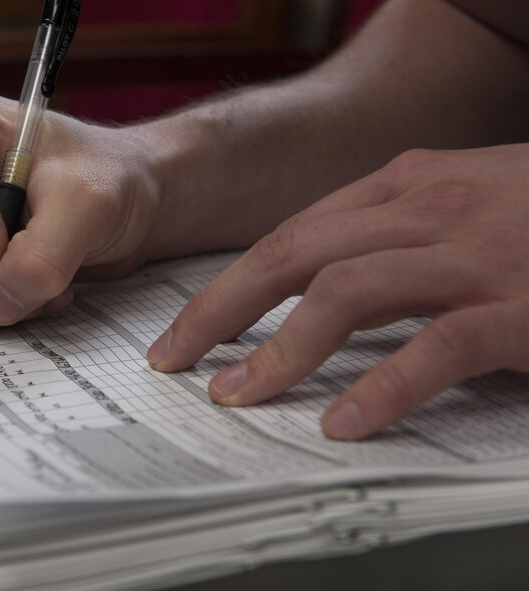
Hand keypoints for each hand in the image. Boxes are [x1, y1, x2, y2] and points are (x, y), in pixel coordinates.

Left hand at [147, 144, 528, 439]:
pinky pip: (438, 346)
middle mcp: (428, 210)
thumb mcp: (450, 209)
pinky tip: (343, 423)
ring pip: (348, 293)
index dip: (227, 286)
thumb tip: (310, 297)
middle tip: (179, 362)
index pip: (289, 237)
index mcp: (401, 188)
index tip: (185, 332)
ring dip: (281, 350)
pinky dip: (384, 387)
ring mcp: (475, 254)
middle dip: (223, 311)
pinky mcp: (522, 305)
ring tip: (241, 397)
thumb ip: (384, 241)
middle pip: (295, 256)